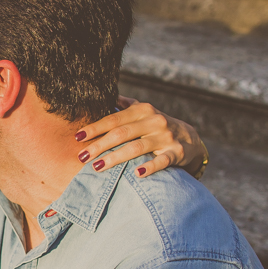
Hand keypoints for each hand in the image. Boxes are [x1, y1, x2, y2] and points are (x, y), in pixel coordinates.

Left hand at [75, 96, 206, 178]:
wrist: (189, 138)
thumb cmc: (155, 126)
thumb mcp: (142, 111)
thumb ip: (123, 104)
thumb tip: (99, 94)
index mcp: (142, 110)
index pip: (114, 119)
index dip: (95, 127)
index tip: (77, 136)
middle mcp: (153, 121)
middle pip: (121, 133)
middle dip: (100, 145)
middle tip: (82, 156)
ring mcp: (165, 137)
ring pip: (137, 147)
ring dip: (116, 157)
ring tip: (98, 167)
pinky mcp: (176, 152)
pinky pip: (161, 161)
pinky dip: (150, 167)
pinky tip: (136, 173)